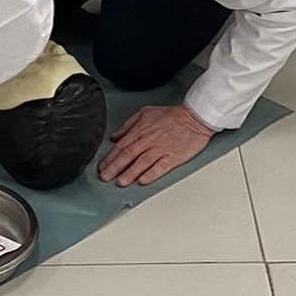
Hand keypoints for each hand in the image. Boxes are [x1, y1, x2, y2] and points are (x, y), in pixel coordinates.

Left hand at [97, 104, 215, 186]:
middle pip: (128, 155)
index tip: (102, 167)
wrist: (193, 117)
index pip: (121, 146)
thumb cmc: (170, 115)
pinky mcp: (173, 157)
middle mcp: (149, 140)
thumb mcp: (145, 113)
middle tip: (105, 177)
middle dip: (114, 167)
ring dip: (129, 173)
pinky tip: (142, 181)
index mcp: (141, 130)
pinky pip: (159, 167)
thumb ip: (128, 125)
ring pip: (141, 163)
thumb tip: (115, 136)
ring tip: (120, 182)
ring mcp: (161, 149)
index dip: (110, 157)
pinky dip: (150, 174)